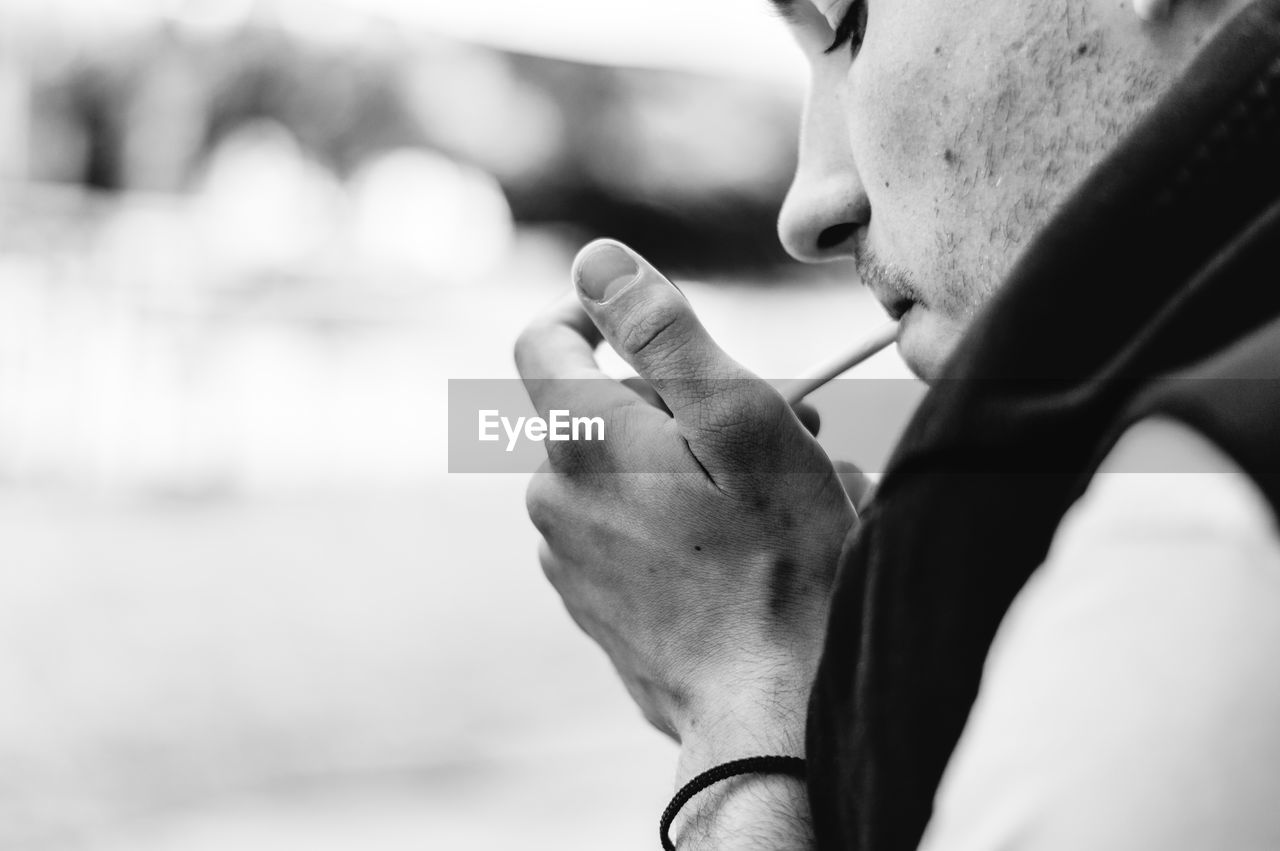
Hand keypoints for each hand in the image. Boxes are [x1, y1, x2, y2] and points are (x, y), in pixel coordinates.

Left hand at [515, 240, 856, 774]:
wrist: (767, 711)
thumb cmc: (776, 564)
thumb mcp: (741, 425)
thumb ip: (663, 332)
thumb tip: (596, 261)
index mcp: (582, 442)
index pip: (542, 339)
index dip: (595, 315)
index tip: (654, 329)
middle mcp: (552, 497)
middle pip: (598, 408)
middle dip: (677, 403)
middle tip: (775, 430)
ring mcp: (565, 557)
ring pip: (614, 471)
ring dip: (679, 465)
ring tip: (759, 500)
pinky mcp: (588, 602)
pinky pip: (617, 529)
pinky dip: (666, 519)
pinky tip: (730, 550)